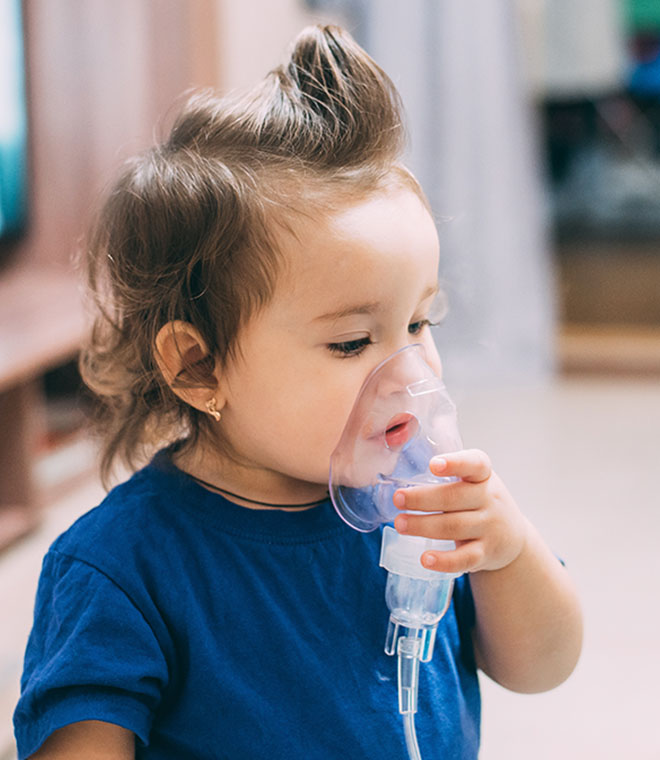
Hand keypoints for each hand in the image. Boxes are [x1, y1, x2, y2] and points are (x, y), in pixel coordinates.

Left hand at [393, 449, 528, 573]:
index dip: (455, 463)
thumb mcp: (474, 482)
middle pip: (454, 497)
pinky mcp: (486, 553)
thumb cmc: (480, 501)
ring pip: (454, 527)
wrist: (512, 537)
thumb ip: (448, 474)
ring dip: (423, 526)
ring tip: (400, 524)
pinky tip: (425, 559)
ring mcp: (489, 527)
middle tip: (397, 499)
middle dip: (422, 499)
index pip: (475, 464)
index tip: (433, 465)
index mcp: (484, 476)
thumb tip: (397, 469)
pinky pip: (464, 558)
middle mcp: (489, 499)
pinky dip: (444, 561)